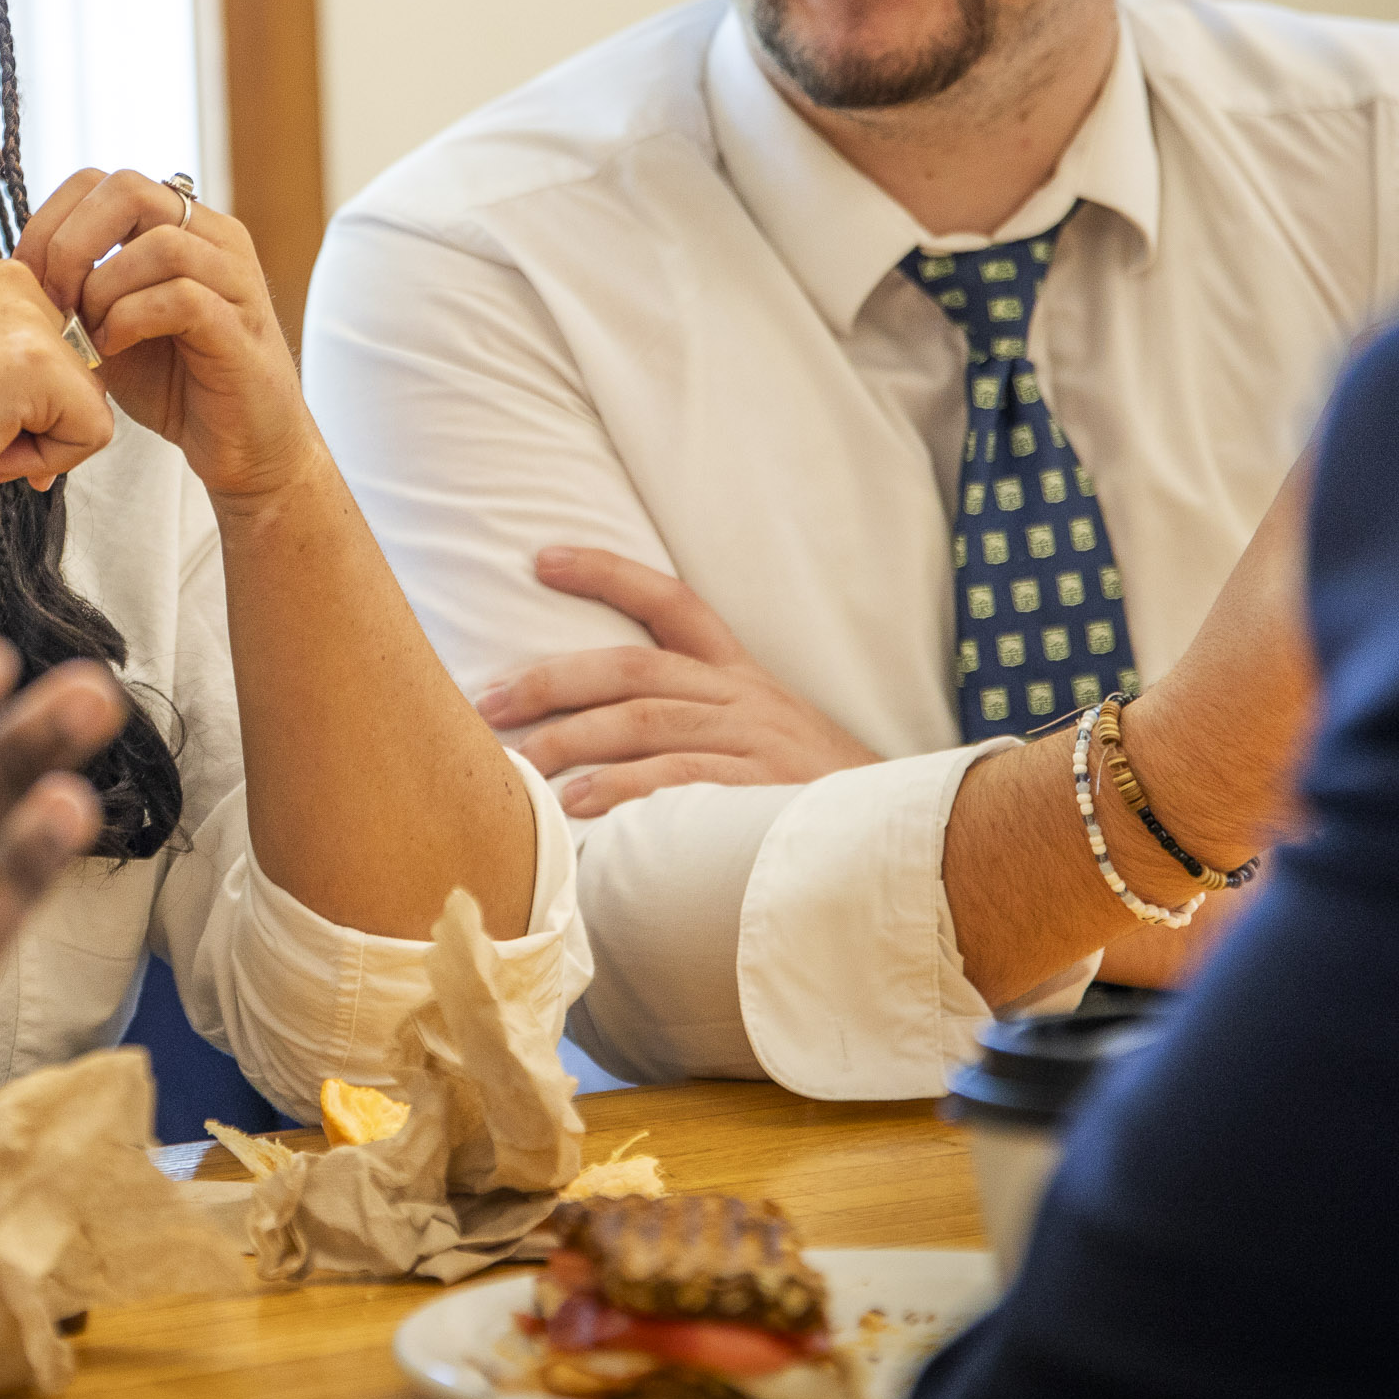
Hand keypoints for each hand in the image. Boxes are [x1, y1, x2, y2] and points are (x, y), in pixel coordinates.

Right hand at [0, 257, 115, 515]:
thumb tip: (79, 403)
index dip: (20, 406)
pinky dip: (47, 463)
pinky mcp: (43, 363)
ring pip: (88, 406)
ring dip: (35, 446)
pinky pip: (93, 435)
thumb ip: (11, 365)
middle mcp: (11, 282)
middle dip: (33, 426)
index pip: (57, 355)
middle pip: (80, 377)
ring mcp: (28, 318)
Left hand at [13, 168, 321, 506]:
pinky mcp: (241, 329)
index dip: (52, 221)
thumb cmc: (176, 383)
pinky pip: (183, 298)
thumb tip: (18, 265)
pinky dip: (131, 320)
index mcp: (181, 225)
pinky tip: (111, 350)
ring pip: (161, 243)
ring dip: (103, 288)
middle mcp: (214, 238)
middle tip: (53, 299)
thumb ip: (80, 285)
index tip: (27, 276)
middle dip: (72, 244)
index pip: (102, 181)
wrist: (242, 446)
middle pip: (130, 190)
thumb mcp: (112, 321)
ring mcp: (235, 280)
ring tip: (86, 333)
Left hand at [476, 547, 879, 816]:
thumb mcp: (765, 740)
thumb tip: (597, 733)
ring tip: (518, 764)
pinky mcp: (763, 791)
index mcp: (740, 678)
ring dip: (571, 741)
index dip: (606, 573)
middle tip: (487, 702)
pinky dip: (623, 791)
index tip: (541, 558)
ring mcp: (755, 742)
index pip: (671, 602)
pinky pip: (680, 781)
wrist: (910, 840)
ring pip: (644, 723)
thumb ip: (694, 725)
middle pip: (632, 669)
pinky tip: (578, 806)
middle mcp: (744, 699)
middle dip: (551, 681)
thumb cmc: (817, 798)